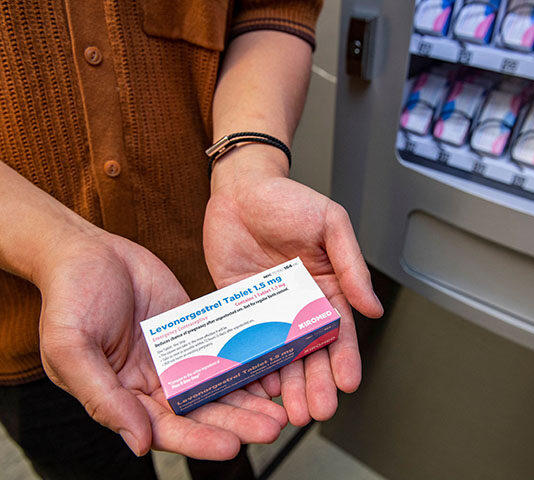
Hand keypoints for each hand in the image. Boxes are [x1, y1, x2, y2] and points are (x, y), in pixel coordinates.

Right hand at [37, 229, 286, 458]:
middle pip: (201, 412)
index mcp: (123, 395)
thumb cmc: (69, 297)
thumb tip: (138, 443)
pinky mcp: (193, 329)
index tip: (232, 446)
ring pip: (217, 384)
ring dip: (248, 399)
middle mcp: (154, 382)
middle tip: (272, 427)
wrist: (87, 250)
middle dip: (237, 422)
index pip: (166, 428)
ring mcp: (176, 355)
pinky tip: (270, 370)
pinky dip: (245, 362)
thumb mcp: (71, 348)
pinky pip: (223, 348)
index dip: (199, 440)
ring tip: (280, 407)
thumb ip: (103, 397)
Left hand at [204, 150, 383, 425]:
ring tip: (289, 411)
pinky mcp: (239, 307)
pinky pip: (246, 341)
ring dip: (286, 384)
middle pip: (311, 352)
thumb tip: (373, 307)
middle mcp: (299, 303)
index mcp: (327, 286)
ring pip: (280, 354)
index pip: (340, 331)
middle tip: (317, 410)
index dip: (345, 359)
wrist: (241, 188)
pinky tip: (257, 387)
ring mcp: (269, 308)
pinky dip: (253, 365)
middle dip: (315, 383)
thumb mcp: (330, 225)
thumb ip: (351, 265)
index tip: (347, 384)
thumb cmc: (288, 199)